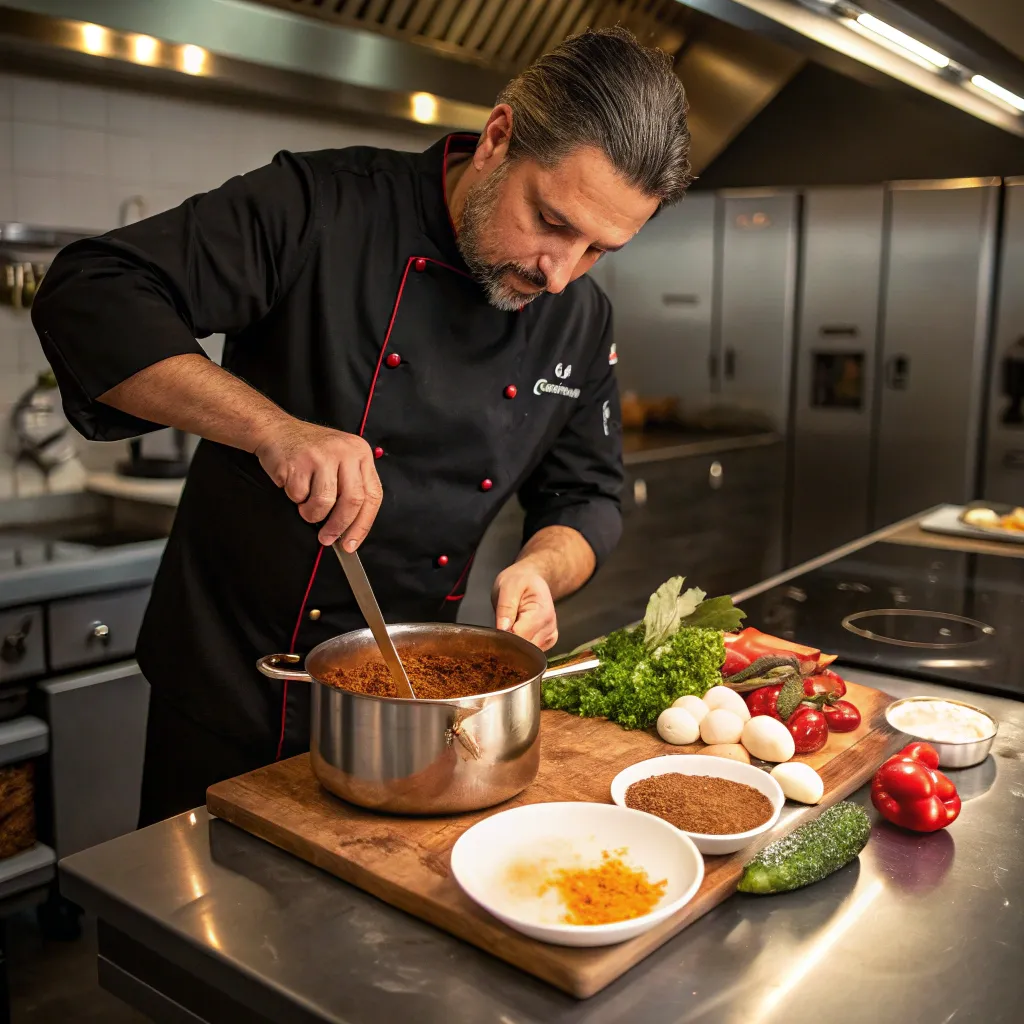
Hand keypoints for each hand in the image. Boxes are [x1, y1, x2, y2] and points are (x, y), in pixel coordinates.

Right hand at [254, 417, 382, 548]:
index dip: (363, 525)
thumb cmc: (309, 453)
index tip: (352, 543)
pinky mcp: (299, 461)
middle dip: (339, 527)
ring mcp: (322, 455)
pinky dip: (295, 498)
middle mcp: (346, 452)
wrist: (276, 430)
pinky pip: (300, 496)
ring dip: (312, 514)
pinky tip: (293, 485)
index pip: (373, 495)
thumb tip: (350, 532)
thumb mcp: (340, 461)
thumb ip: (349, 489)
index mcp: (361, 453)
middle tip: (327, 539)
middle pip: (353, 501)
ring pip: (325, 503)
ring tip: (305, 505)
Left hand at [492, 563, 558, 650]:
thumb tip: (503, 629)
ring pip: (528, 653)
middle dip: (510, 642)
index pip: (522, 636)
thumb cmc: (519, 581)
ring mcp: (549, 635)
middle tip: (500, 627)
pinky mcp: (547, 641)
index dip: (506, 637)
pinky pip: (531, 652)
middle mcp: (549, 626)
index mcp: (542, 612)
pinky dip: (521, 646)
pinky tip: (516, 632)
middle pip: (526, 648)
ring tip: (510, 625)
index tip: (496, 631)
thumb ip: (505, 607)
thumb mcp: (508, 586)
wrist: (530, 580)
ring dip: (515, 644)